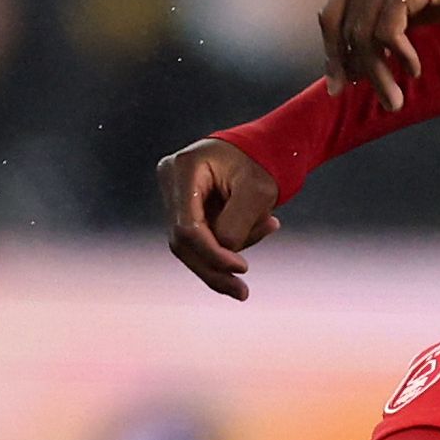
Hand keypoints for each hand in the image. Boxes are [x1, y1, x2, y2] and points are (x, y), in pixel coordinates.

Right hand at [158, 136, 282, 298]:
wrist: (264, 147)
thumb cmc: (262, 163)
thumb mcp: (258, 192)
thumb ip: (237, 225)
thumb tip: (224, 254)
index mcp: (183, 169)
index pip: (188, 228)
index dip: (212, 254)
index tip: (242, 268)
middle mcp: (170, 181)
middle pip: (183, 241)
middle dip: (214, 268)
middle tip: (242, 292)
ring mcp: (174, 195)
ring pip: (190, 245)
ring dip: (225, 258)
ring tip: (269, 227)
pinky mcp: (185, 208)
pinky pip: (200, 239)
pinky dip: (228, 246)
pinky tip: (265, 225)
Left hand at [319, 0, 439, 107]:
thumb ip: (387, 14)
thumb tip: (367, 57)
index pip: (332, 13)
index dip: (333, 52)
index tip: (339, 83)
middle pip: (343, 25)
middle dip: (351, 68)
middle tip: (364, 97)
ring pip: (365, 33)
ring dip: (378, 72)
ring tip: (393, 99)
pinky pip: (389, 29)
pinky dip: (399, 55)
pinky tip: (413, 69)